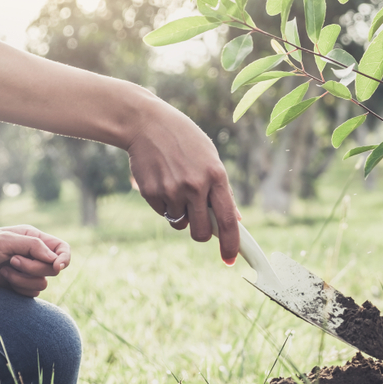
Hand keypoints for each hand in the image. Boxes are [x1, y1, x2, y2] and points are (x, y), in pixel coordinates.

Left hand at [0, 225, 70, 297]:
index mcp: (34, 238)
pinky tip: (3, 280)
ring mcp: (27, 271)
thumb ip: (33, 247)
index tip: (57, 266)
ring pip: (43, 283)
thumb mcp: (6, 241)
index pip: (62, 249)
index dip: (64, 258)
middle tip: (12, 261)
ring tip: (4, 271)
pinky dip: (19, 288)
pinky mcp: (19, 285)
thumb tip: (55, 259)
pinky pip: (32, 293)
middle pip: (53, 268)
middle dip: (33, 268)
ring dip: (23, 279)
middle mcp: (33, 255)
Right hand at [127, 96, 239, 263]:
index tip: (230, 259)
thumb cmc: (185, 141)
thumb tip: (236, 220)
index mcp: (216, 176)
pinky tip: (162, 181)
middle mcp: (195, 186)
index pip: (227, 220)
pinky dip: (164, 205)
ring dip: (180, 214)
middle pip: (200, 232)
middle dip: (200, 234)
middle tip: (198, 223)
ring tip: (176, 186)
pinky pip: (162, 214)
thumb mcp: (210, 158)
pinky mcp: (151, 192)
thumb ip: (222, 190)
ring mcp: (172, 190)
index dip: (230, 244)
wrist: (146, 123)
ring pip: (179, 223)